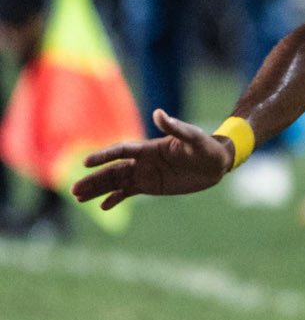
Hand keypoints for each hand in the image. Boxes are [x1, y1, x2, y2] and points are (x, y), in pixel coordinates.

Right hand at [72, 110, 236, 211]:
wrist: (216, 164)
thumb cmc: (206, 147)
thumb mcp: (194, 137)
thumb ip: (176, 127)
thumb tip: (159, 113)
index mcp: (149, 148)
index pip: (121, 151)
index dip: (104, 155)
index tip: (87, 162)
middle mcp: (142, 161)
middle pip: (112, 170)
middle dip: (93, 179)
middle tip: (73, 189)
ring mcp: (145, 173)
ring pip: (115, 182)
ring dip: (97, 189)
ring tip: (77, 197)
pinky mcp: (151, 186)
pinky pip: (128, 192)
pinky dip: (115, 198)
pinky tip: (102, 206)